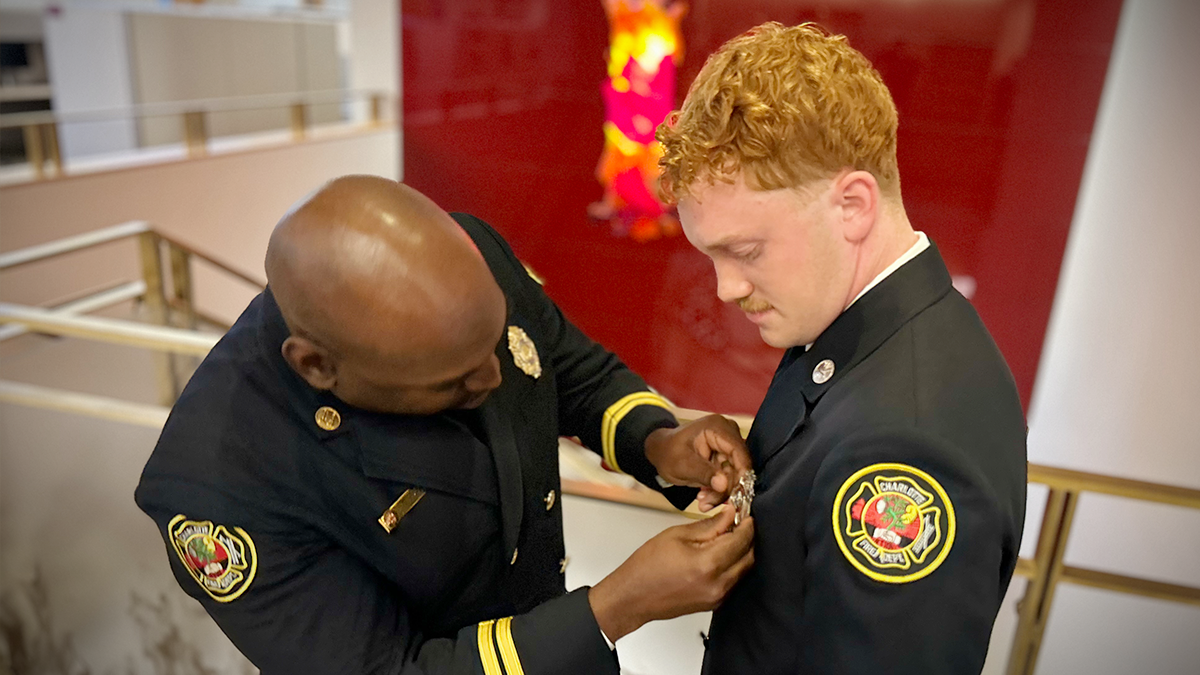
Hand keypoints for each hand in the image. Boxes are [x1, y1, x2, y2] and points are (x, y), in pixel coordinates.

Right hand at [587, 507, 754, 641]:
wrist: (633, 597)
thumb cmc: (647, 567)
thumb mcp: (676, 535)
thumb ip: (708, 525)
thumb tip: (729, 514)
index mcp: (707, 564)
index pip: (741, 540)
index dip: (746, 524)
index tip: (744, 513)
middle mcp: (717, 584)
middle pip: (748, 556)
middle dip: (747, 537)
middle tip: (738, 522)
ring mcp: (717, 597)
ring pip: (744, 570)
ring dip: (741, 552)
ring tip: (728, 536)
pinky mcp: (714, 603)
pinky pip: (734, 581)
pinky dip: (734, 565)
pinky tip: (721, 554)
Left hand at [644, 414, 751, 511]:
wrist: (661, 453)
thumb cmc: (667, 452)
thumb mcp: (683, 465)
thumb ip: (705, 474)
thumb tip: (724, 485)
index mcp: (716, 427)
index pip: (738, 450)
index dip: (741, 473)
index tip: (738, 494)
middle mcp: (726, 433)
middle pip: (739, 465)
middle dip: (727, 487)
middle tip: (710, 503)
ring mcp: (726, 446)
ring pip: (735, 475)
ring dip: (721, 492)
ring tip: (704, 502)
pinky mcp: (725, 458)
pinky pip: (729, 478)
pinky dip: (718, 490)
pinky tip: (705, 497)